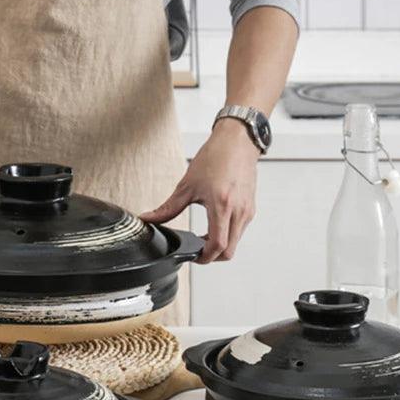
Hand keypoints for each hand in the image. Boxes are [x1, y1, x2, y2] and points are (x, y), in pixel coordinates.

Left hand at [140, 119, 258, 262]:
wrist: (237, 142)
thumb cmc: (216, 157)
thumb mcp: (187, 185)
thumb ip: (168, 208)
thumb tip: (149, 219)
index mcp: (222, 205)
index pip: (217, 245)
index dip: (204, 257)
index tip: (193, 256)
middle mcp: (238, 211)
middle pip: (229, 251)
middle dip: (212, 256)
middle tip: (197, 250)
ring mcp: (247, 210)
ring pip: (235, 242)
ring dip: (220, 245)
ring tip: (204, 237)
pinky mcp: (250, 207)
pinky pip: (240, 230)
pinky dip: (227, 234)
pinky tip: (215, 224)